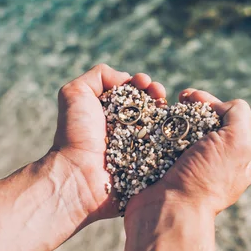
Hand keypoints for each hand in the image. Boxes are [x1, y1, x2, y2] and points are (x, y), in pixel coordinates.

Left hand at [50, 64, 165, 220]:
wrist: (78, 174)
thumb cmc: (75, 133)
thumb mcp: (75, 93)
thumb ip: (99, 76)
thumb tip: (126, 79)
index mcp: (112, 113)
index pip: (135, 93)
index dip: (143, 85)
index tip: (145, 83)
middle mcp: (128, 130)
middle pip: (152, 107)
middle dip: (158, 95)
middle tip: (159, 94)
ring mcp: (141, 149)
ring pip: (163, 126)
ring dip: (169, 113)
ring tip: (166, 106)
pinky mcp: (150, 167)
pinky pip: (168, 150)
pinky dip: (175, 137)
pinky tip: (175, 127)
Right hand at [126, 89, 250, 216]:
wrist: (168, 210)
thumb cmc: (205, 177)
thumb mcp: (238, 142)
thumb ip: (238, 114)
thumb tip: (216, 106)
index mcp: (234, 157)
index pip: (224, 119)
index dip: (208, 102)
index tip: (190, 97)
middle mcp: (209, 162)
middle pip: (198, 122)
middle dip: (186, 107)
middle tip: (174, 101)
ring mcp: (182, 167)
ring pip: (174, 130)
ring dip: (166, 116)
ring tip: (157, 108)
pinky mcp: (157, 170)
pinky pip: (154, 143)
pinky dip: (150, 130)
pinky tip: (146, 121)